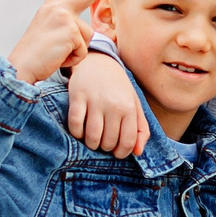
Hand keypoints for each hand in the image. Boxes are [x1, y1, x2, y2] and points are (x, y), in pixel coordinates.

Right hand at [7, 0, 121, 82]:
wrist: (22, 65)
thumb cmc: (35, 55)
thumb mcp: (49, 35)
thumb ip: (65, 28)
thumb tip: (84, 33)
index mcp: (50, 8)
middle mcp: (58, 9)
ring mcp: (65, 18)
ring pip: (88, 37)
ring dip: (76, 50)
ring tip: (57, 53)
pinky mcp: (72, 32)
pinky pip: (84, 50)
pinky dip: (74, 59)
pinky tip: (58, 57)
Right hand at [64, 42, 147, 156]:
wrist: (99, 63)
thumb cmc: (118, 89)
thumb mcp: (135, 106)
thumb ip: (141, 129)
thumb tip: (138, 153)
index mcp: (129, 108)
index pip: (128, 142)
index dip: (122, 153)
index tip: (116, 152)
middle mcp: (113, 105)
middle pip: (109, 142)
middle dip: (105, 148)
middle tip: (103, 142)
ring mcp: (95, 101)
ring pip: (92, 137)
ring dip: (91, 144)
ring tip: (92, 140)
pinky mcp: (77, 97)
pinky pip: (75, 124)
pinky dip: (76, 133)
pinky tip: (80, 131)